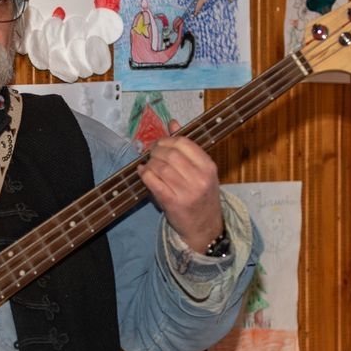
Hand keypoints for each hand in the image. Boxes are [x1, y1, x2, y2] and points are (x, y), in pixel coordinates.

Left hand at [137, 121, 223, 251]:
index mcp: (208, 167)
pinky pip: (153, 182)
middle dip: (156, 150)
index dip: (167, 139)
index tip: (160, 143)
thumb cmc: (201, 196)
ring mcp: (186, 191)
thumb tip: (172, 123)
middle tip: (151, 153)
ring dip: (149, 163)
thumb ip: (187, 148)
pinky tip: (142, 172)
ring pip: (160, 167)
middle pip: (170, 154)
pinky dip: (144, 174)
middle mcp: (199, 178)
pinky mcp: (172, 203)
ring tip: (148, 164)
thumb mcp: (201, 171)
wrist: (204, 227)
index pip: (184, 143)